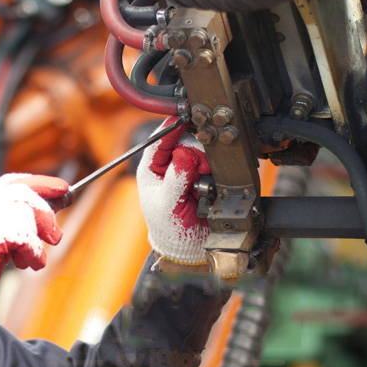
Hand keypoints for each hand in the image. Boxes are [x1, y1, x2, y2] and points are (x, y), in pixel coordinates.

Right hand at [0, 173, 64, 332]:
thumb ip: (10, 225)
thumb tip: (47, 214)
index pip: (10, 182)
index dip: (39, 183)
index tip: (62, 189)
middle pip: (22, 192)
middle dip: (45, 212)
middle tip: (55, 236)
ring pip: (25, 214)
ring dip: (37, 240)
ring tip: (31, 260)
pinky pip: (24, 237)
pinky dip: (33, 253)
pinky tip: (28, 265)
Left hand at [136, 117, 210, 265]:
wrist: (189, 246)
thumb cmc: (169, 229)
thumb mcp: (168, 205)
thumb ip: (176, 180)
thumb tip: (185, 154)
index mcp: (151, 169)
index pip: (158, 141)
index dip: (170, 129)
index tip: (183, 119)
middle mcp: (169, 166)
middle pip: (184, 142)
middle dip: (194, 152)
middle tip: (200, 169)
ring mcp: (186, 170)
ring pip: (200, 151)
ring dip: (205, 163)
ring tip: (203, 183)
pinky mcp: (203, 177)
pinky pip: (212, 164)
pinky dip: (214, 172)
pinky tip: (210, 185)